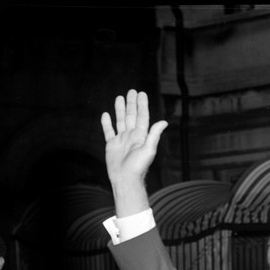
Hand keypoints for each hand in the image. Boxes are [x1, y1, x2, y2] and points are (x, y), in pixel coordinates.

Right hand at [100, 89, 167, 215]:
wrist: (125, 179)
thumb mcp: (148, 150)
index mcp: (140, 135)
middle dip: (131, 103)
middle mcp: (131, 136)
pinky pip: (108, 131)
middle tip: (132, 91)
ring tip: (119, 98)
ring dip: (120, 109)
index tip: (141, 94)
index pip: (142, 116)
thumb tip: (164, 122)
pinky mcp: (111, 145)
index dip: (142, 105)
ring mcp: (121, 140)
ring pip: (120, 120)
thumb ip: (154, 135)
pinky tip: (106, 115)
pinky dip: (107, 123)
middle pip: (131, 115)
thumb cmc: (138, 167)